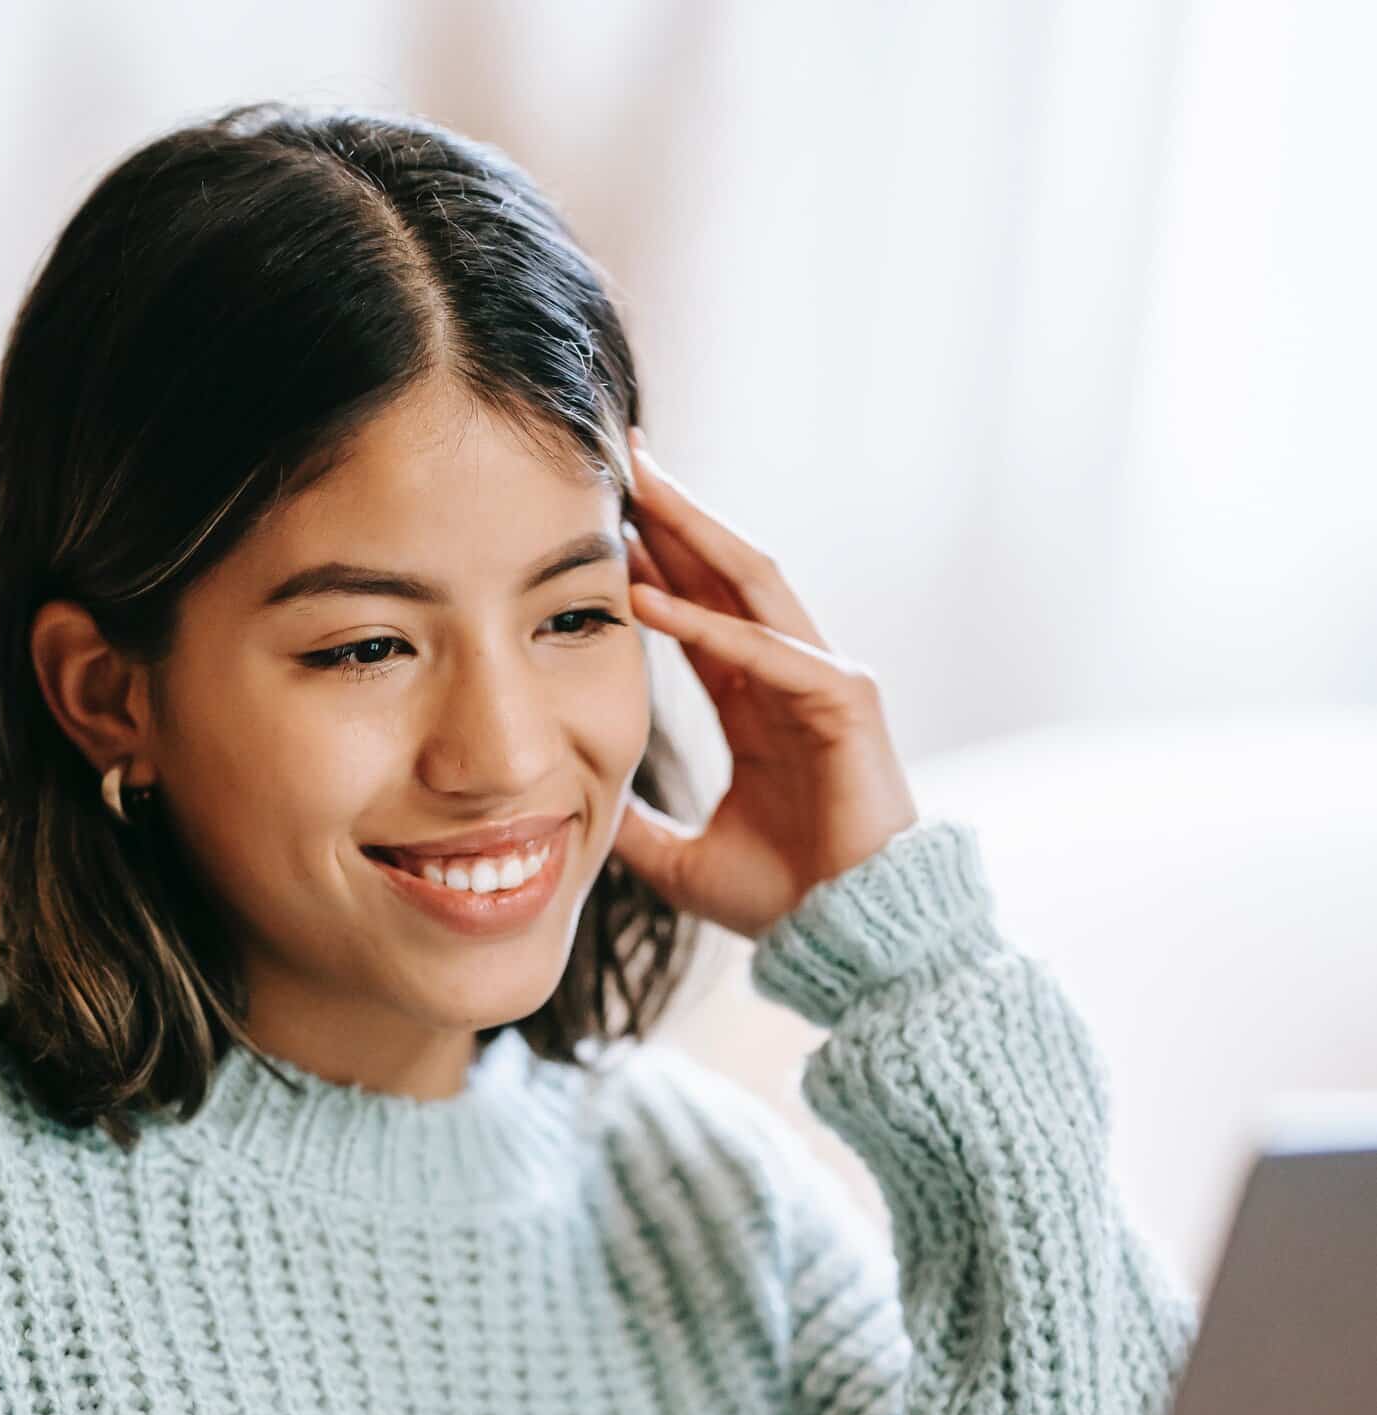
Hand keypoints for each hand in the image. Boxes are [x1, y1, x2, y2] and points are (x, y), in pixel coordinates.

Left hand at [612, 427, 918, 939]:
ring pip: (753, 586)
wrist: (852, 942)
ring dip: (694, 533)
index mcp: (760, 707)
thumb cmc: (788, 904)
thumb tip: (580, 822)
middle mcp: (793, 680)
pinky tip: (649, 597)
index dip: (655, 561)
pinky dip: (708, 624)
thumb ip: (637, 830)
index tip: (601, 518)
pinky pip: (767, 651)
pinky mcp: (846, 704)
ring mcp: (825, 684)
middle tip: (623, 454)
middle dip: (676, 513)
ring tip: (638, 486)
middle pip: (727, 574)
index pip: (702, 611)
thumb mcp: (684, 862)